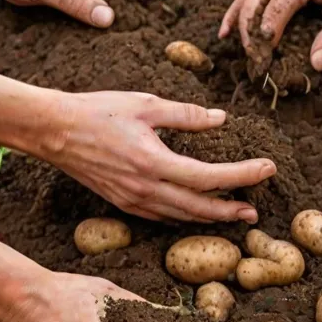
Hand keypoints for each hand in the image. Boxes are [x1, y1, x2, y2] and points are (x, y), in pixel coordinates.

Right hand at [46, 91, 275, 222]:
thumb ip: (186, 114)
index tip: (267, 169)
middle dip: (231, 209)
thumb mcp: (146, 103)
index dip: (243, 175)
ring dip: (211, 217)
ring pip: (181, 217)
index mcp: (154, 162)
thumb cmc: (99, 111)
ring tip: (234, 213)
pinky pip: (162, 217)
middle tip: (255, 209)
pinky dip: (185, 216)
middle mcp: (145, 189)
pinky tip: (197, 211)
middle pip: (200, 208)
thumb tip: (220, 119)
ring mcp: (133, 201)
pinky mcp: (124, 204)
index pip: (210, 177)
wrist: (54, 131)